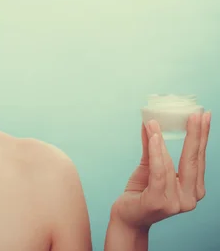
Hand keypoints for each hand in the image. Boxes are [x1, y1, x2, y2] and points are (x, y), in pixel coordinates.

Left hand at [112, 111, 210, 228]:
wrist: (127, 217)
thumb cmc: (141, 192)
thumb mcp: (149, 166)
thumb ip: (152, 147)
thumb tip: (150, 122)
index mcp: (193, 189)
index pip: (199, 158)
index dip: (202, 137)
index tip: (204, 116)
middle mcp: (189, 198)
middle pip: (194, 160)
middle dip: (196, 135)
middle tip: (196, 114)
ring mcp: (175, 202)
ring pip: (171, 165)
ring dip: (161, 141)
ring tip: (154, 122)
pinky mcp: (158, 201)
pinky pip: (159, 172)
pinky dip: (156, 153)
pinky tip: (153, 137)